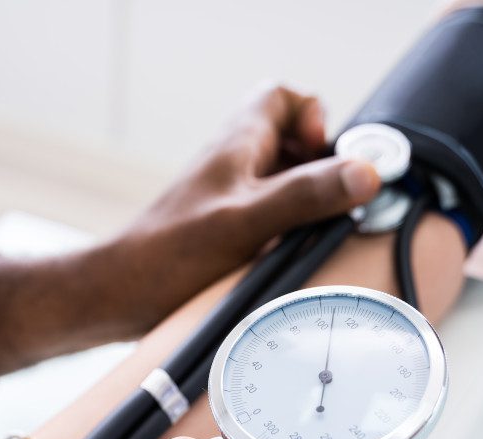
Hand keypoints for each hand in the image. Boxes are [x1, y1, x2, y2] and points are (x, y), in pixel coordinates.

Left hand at [0, 85, 381, 386]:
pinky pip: (271, 218)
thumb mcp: (247, 221)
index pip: (283, 98)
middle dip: (321, 168)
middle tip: (328, 202)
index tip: (324, 156)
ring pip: (284, 183)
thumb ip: (306, 194)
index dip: (314, 118)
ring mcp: (229, 199)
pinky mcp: (225, 232)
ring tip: (309, 234)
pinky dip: (288, 231)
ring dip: (306, 204)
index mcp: (237, 145)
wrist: (118, 297)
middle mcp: (233, 166)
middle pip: (293, 143)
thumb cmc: (167, 257)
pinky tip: (287, 259)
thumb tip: (364, 173)